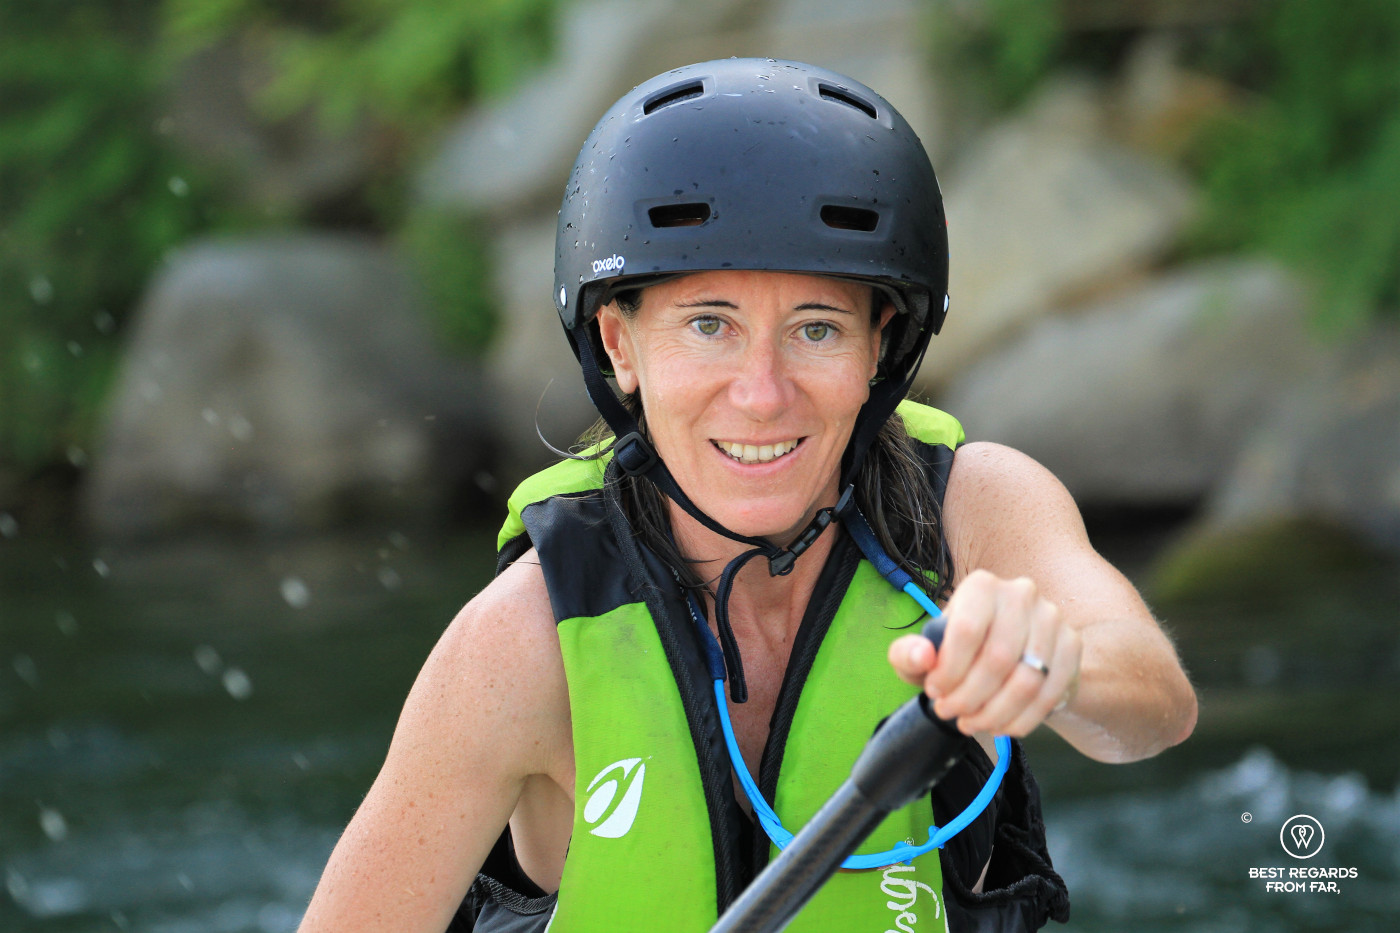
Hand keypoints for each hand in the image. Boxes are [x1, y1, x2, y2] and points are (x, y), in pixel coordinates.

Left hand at [888, 569, 1081, 737]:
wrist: (1012, 650)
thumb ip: (908, 654)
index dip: (947, 671)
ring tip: (972, 723)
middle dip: (969, 698)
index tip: (934, 692)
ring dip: (994, 713)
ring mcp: (1052, 618)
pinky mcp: (1072, 645)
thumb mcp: (924, 651)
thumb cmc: (960, 650)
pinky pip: (1049, 694)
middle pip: (997, 659)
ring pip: (1026, 681)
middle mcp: (1021, 594)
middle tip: (950, 713)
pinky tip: (1001, 725)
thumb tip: (923, 657)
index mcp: (981, 586)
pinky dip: (1021, 720)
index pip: (965, 631)